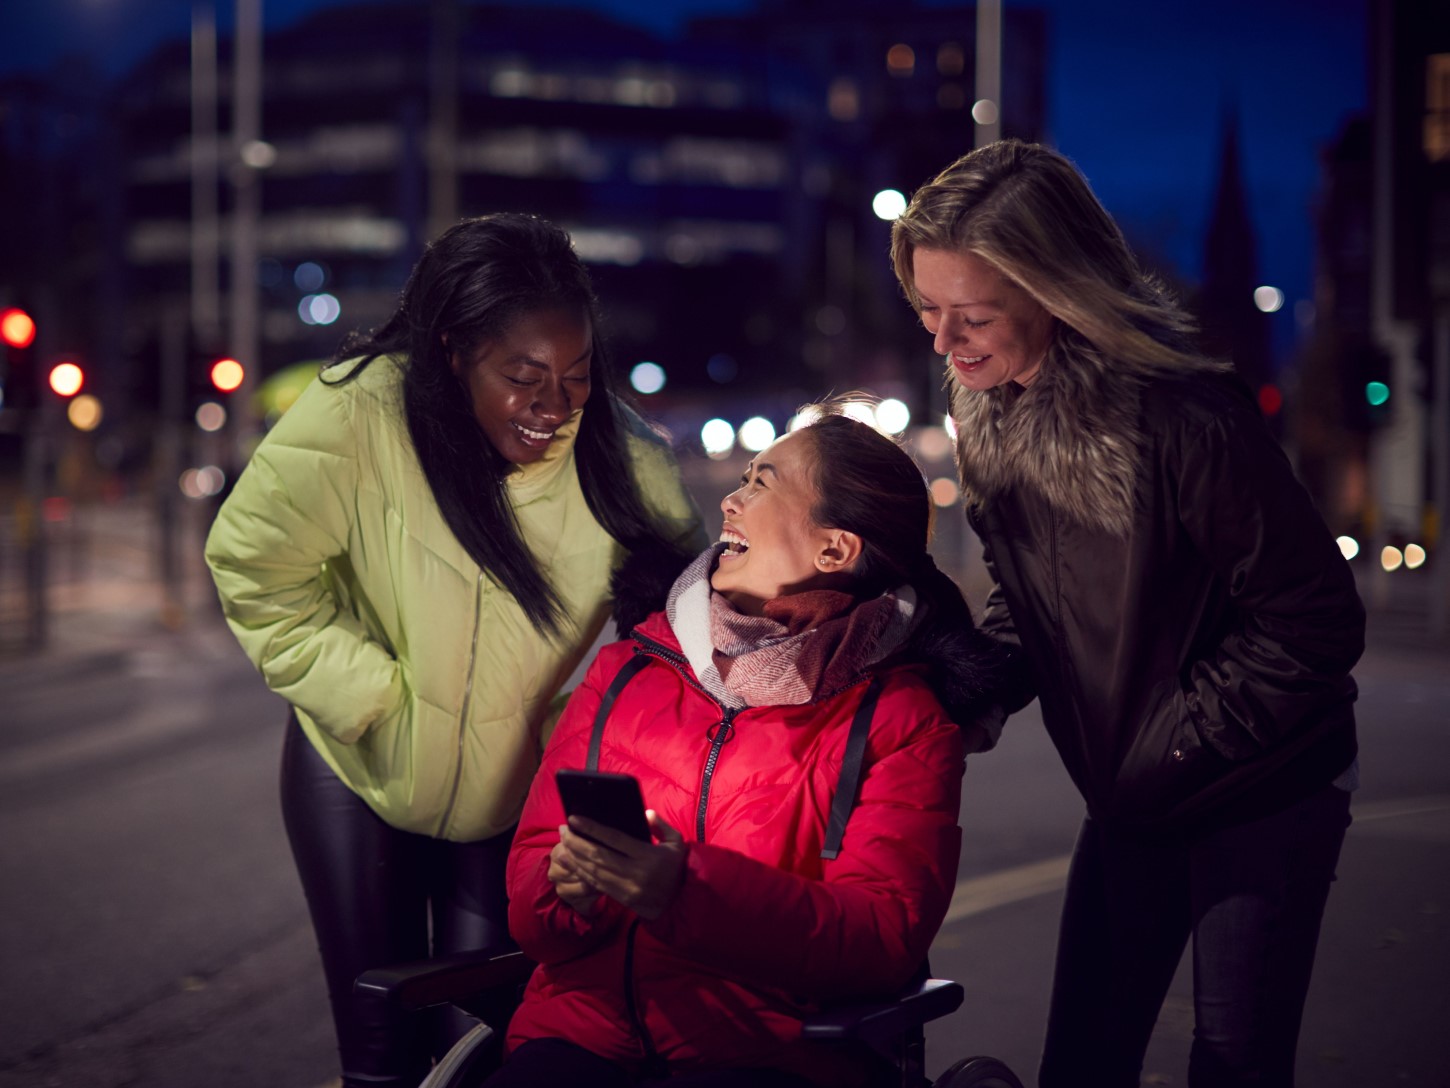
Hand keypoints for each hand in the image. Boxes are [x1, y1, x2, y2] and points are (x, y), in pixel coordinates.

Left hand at [557, 810, 686, 920]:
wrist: (679, 902)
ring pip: (593, 871)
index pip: (615, 839)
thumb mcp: (676, 843)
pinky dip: (580, 872)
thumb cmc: (675, 867)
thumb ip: (660, 826)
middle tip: (563, 830)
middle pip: (598, 855)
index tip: (574, 818)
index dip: (592, 828)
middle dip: (576, 842)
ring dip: (574, 856)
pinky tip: (571, 862)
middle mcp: (634, 872)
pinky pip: (595, 884)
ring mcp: (625, 887)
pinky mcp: (620, 898)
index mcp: (647, 855)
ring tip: (563, 843)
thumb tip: (644, 812)